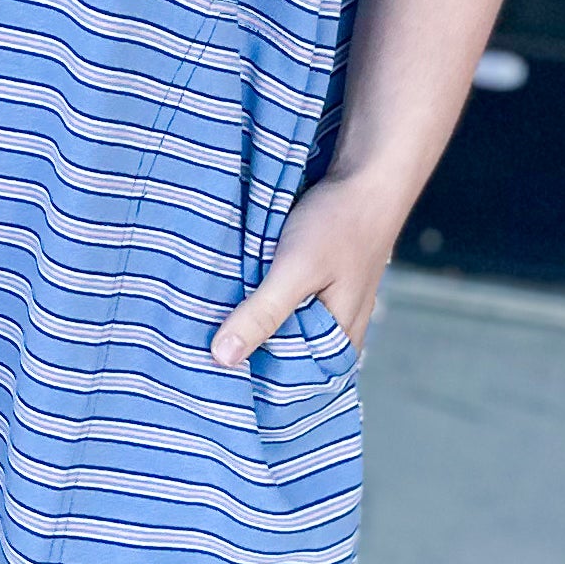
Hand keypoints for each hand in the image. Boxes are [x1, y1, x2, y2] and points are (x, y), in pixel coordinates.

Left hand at [210, 169, 400, 368]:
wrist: (367, 177)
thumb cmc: (340, 224)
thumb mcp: (295, 269)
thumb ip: (263, 313)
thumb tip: (223, 357)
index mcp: (339, 343)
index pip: (290, 386)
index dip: (251, 385)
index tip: (210, 384)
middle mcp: (337, 334)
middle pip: (284, 361)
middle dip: (247, 358)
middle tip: (197, 358)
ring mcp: (329, 310)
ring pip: (283, 334)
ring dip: (253, 329)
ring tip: (207, 331)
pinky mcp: (317, 289)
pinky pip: (285, 310)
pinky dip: (261, 307)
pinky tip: (232, 301)